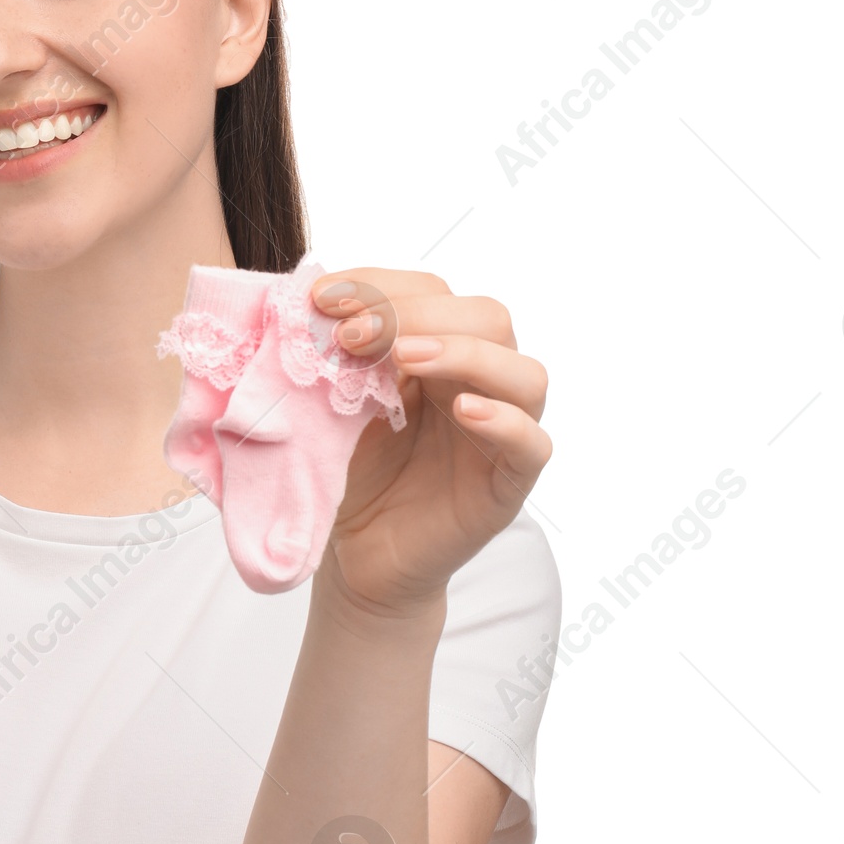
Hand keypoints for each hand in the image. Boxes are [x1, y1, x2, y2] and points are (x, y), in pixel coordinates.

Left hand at [310, 268, 551, 620]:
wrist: (355, 557)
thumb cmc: (350, 475)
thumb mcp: (336, 406)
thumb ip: (338, 359)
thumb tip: (311, 304)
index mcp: (439, 355)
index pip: (433, 294)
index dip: (381, 286)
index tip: (323, 297)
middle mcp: (479, 385)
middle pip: (486, 319)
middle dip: (417, 314)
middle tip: (352, 334)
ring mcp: (500, 434)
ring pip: (524, 374)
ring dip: (465, 353)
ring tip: (406, 357)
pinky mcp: (508, 485)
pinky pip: (532, 444)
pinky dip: (504, 421)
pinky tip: (461, 412)